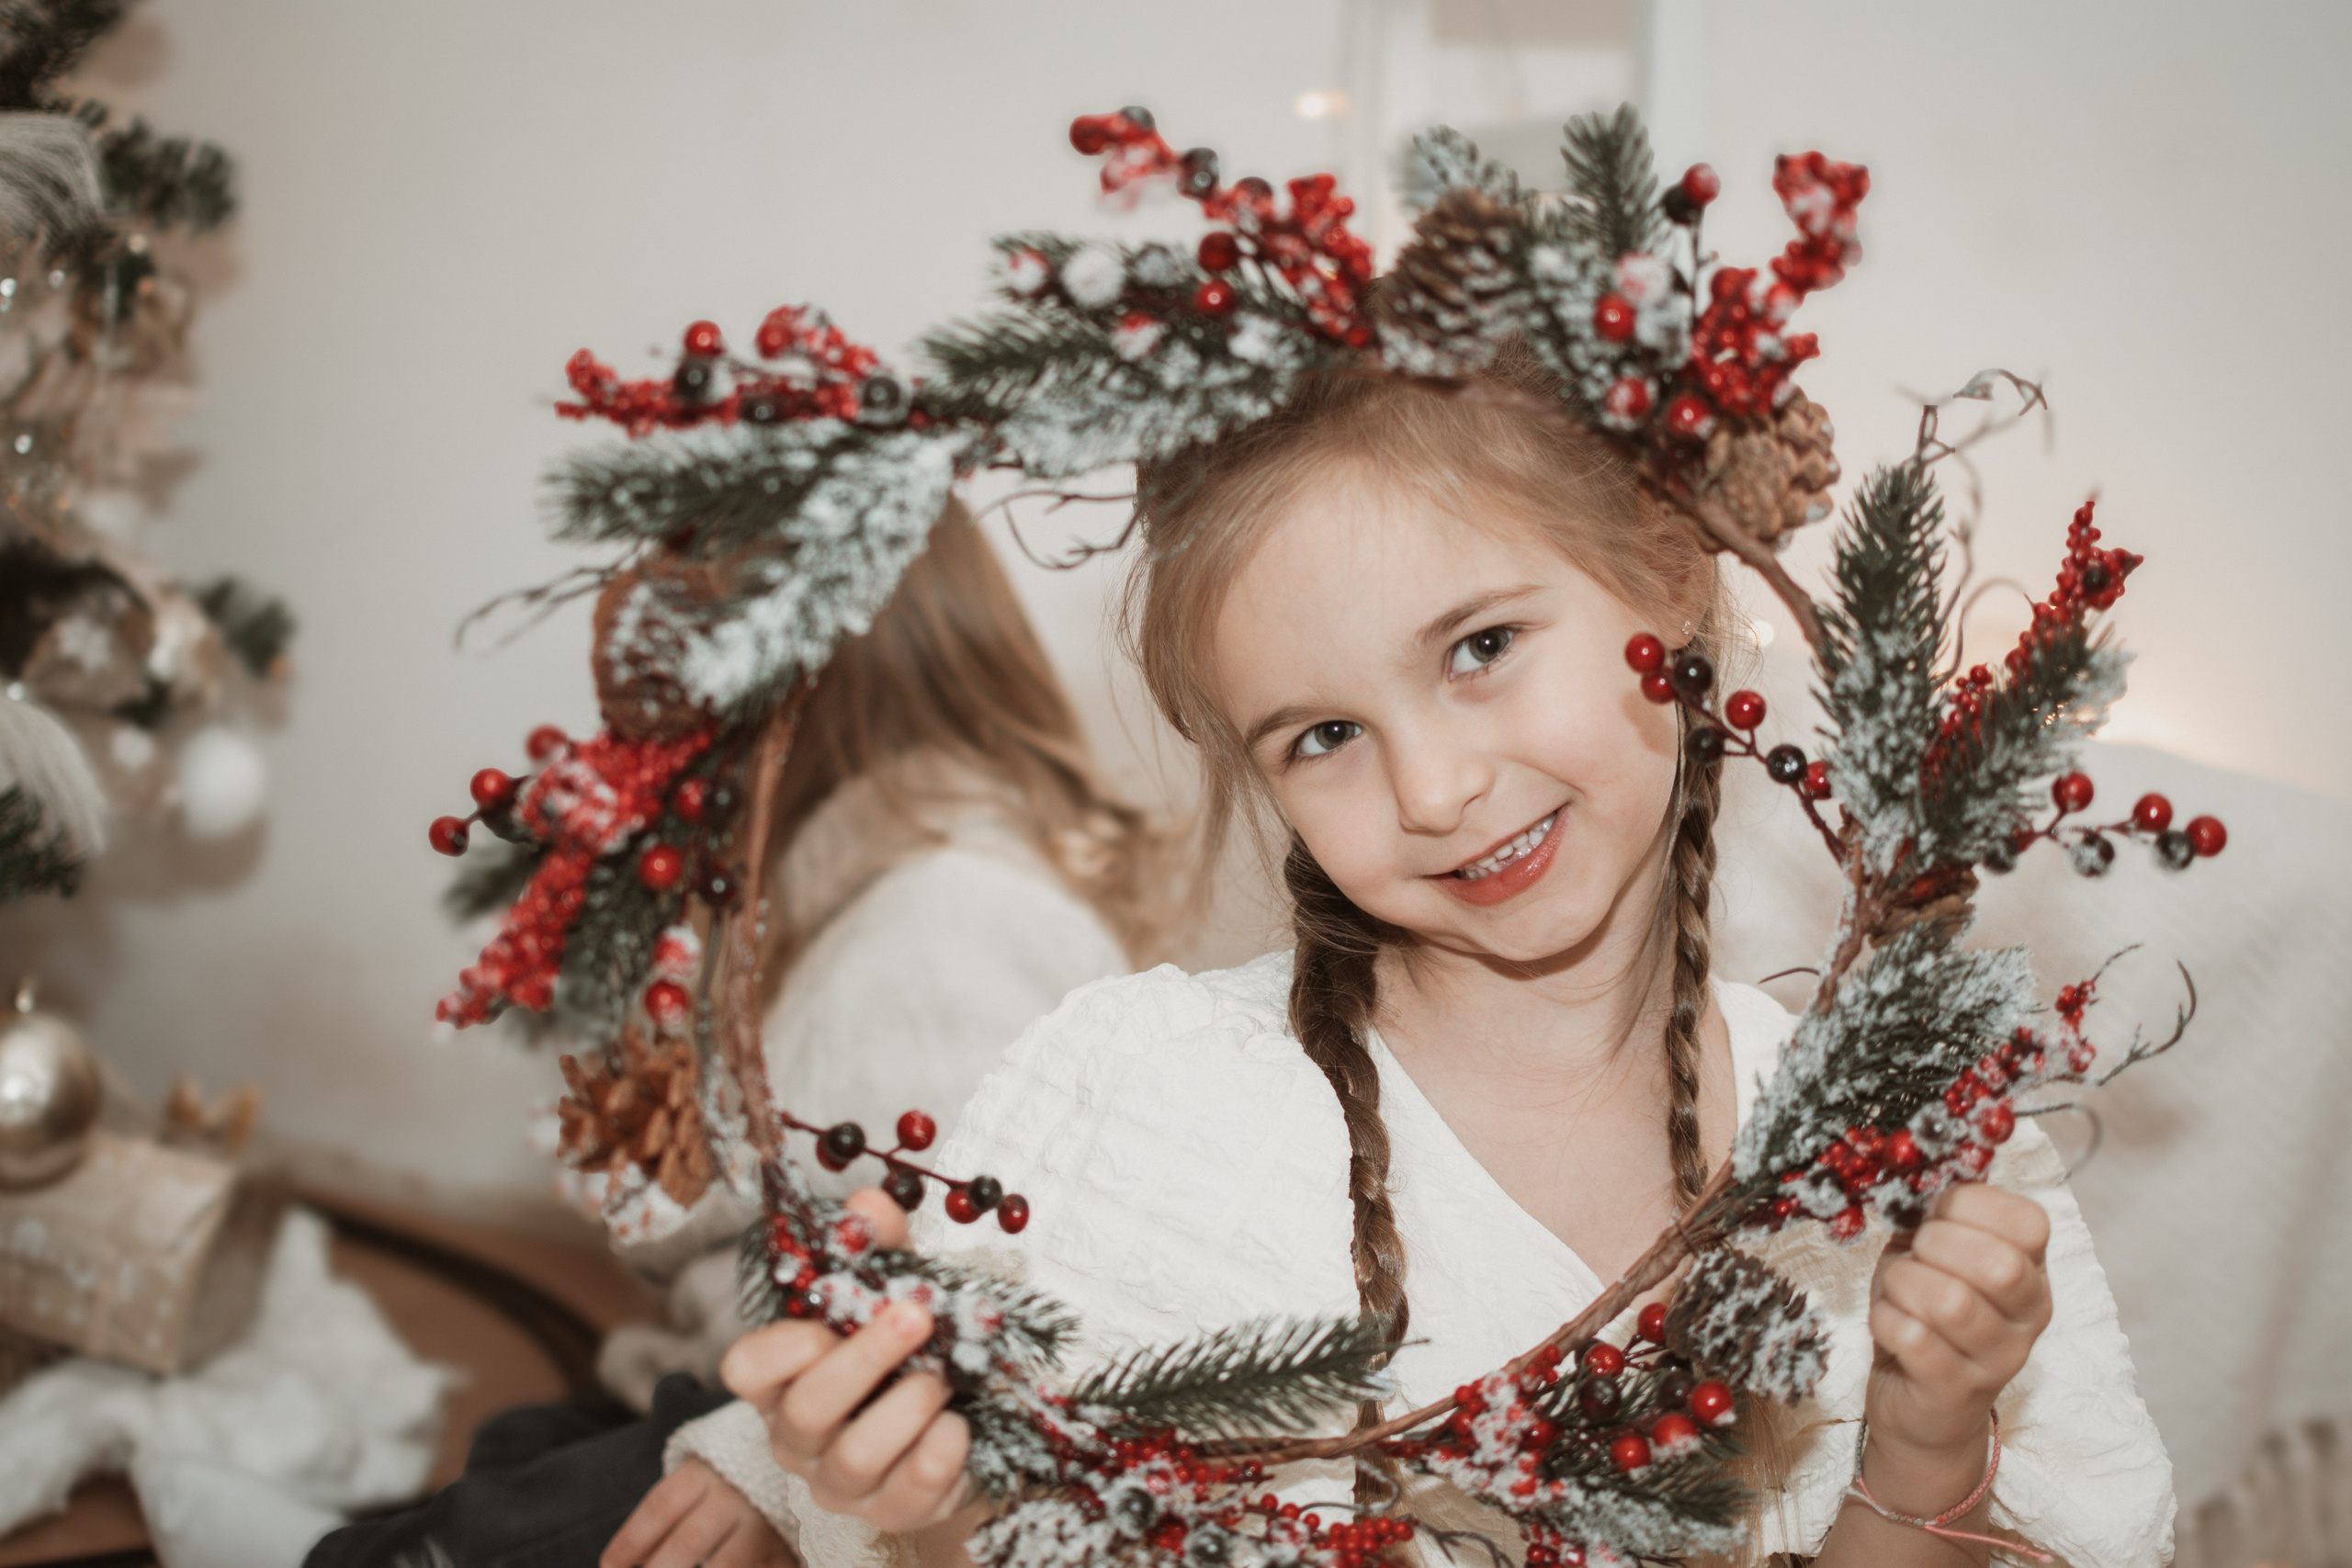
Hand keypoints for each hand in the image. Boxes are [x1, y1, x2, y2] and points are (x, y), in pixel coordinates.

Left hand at [601, 1458, 795, 1567]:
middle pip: (689, 1540)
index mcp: (704, 1473)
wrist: (783, 1460)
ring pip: (726, 1565)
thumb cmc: (723, 1481)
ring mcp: (763, 1523)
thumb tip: (621, 1564)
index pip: (660, 1507)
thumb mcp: (692, 1483)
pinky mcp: (786, 1546)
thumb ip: (663, 1519)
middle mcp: (734, 1495)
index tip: (607, 1566)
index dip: (630, 1541)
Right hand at [720, 1190, 974, 1533]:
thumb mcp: (893, 1291)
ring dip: (909, 1405)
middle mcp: (799, 1437)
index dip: (786, 1344)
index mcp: (783, 1380)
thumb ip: (878, 1248)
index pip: (745, 1368)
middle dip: (865, 1359)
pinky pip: (914, 1486)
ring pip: (857, 1453)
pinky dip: (944, 1447)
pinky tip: (959, 1422)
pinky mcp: (894, 1511)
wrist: (962, 1421)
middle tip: (917, 1318)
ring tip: (944, 1377)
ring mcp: (842, 1482)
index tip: (833, 1317)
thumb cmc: (908, 1353)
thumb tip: (868, 1202)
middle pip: (808, 1409)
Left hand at [1865, 1182, 2052, 1468]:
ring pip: (1950, 1302)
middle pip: (1996, 1265)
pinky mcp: (1957, 1390)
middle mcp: (2029, 1316)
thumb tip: (1930, 1160)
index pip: (2028, 1222)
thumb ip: (1941, 1212)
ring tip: (1898, 1292)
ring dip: (1904, 1285)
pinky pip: (1916, 1339)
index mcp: (2032, 1270)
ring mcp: (1999, 1358)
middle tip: (1914, 1257)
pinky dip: (1887, 1320)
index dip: (1967, 1206)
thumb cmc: (1924, 1310)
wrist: (1916, 1403)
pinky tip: (1890, 1325)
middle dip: (1934, 1246)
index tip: (1933, 1215)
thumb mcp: (1935, 1251)